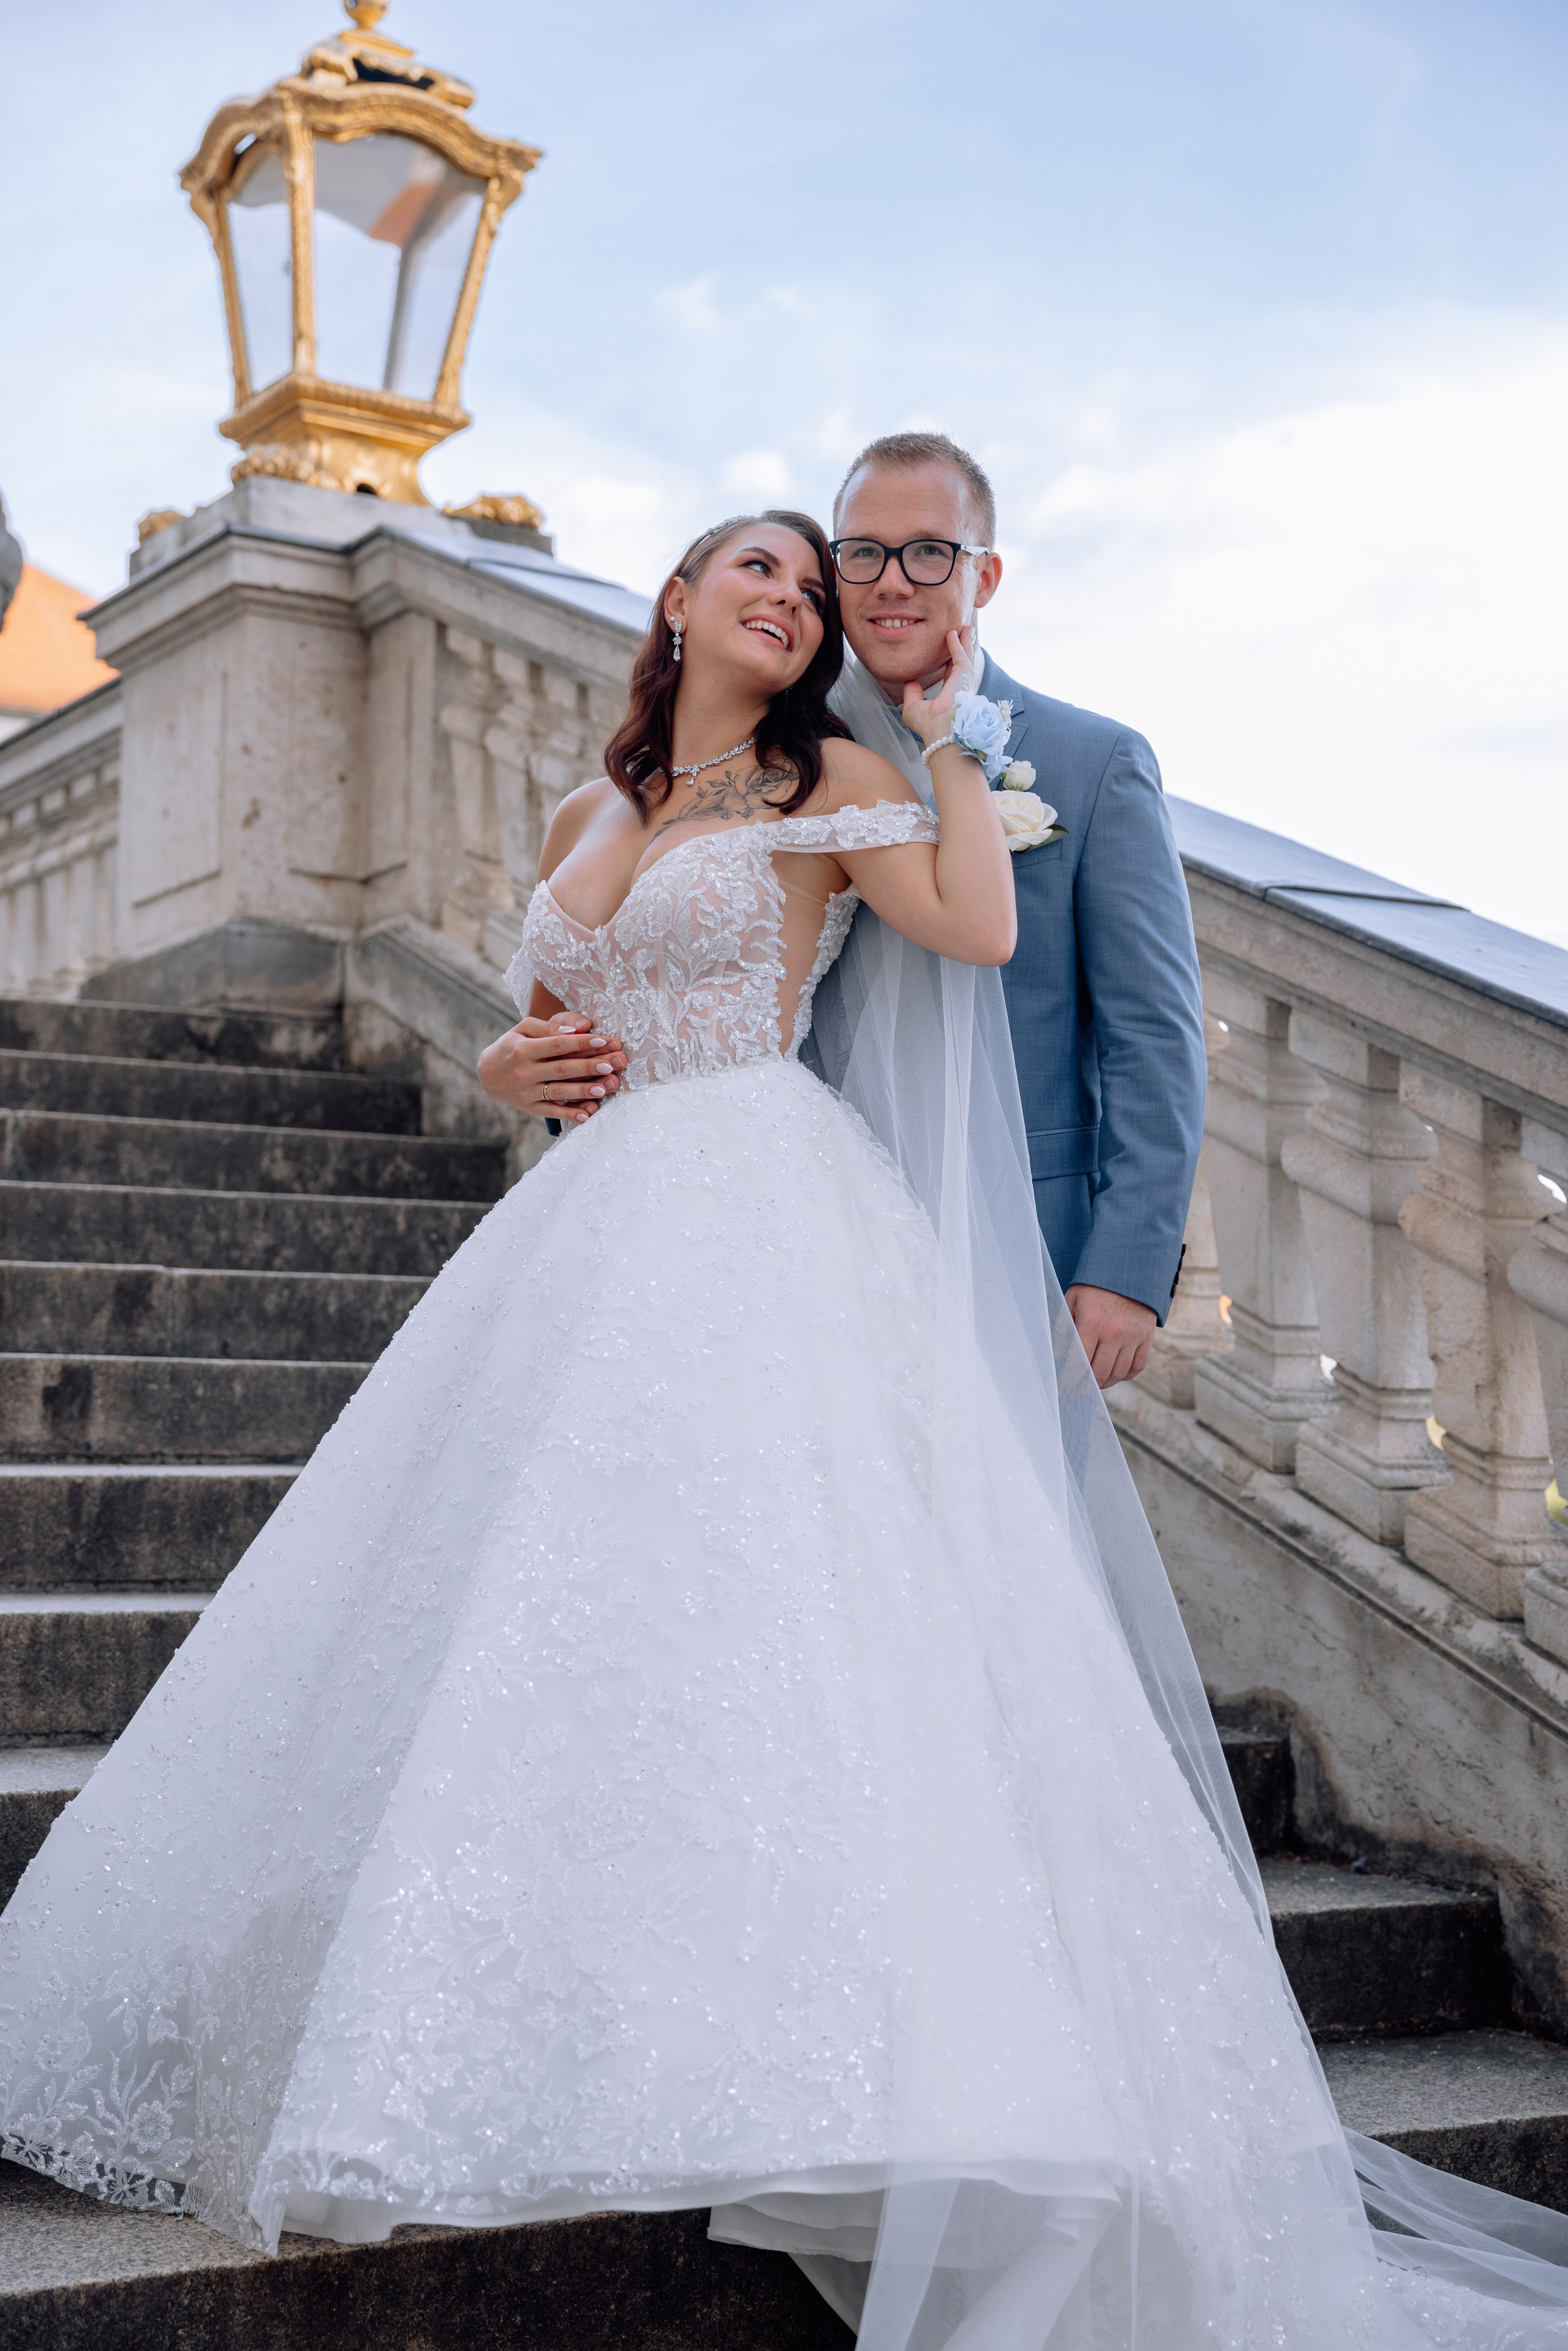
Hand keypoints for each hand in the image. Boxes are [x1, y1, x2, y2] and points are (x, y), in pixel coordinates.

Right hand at [477, 1013, 627, 1123]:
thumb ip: (547, 1027)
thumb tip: (574, 1030)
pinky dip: (569, 1114)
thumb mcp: (523, 1030)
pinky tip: (588, 1114)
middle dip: (588, 1067)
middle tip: (612, 1064)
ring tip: (604, 1088)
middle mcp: (524, 1072)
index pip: (557, 1045)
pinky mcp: (529, 1107)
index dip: (580, 1043)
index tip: (603, 1040)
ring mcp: (527, 1092)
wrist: (486, 1073)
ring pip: (559, 1091)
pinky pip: (552, 1111)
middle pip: (561, 1069)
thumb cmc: (511, 1046)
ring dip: (582, 1091)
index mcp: (523, 1049)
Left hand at [899, 626, 979, 747]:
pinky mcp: (964, 676)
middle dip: (963, 646)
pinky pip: (961, 655)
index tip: (949, 650)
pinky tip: (953, 632)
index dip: (951, 660)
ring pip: (966, 656)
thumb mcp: (913, 707)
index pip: (951, 674)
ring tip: (965, 627)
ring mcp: (964, 682)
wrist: (938, 730)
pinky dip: (957, 643)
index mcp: (950, 695)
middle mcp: (960, 688)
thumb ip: (912, 693)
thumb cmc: (927, 725)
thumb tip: (910, 682)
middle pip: (962, 662)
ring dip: (965, 641)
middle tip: (964, 632)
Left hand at [1065, 1285, 1156, 1389]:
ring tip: (1095, 1382)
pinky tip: (1115, 1374)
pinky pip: (1137, 1366)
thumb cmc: (1095, 1286)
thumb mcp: (1073, 1300)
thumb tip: (1057, 1355)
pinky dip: (1125, 1375)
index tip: (1064, 1386)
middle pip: (1099, 1373)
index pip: (1079, 1362)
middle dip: (1086, 1386)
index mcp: (1092, 1322)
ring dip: (1105, 1382)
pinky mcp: (1146, 1337)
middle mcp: (1114, 1332)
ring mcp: (1133, 1336)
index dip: (1070, 1379)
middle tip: (1078, 1388)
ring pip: (1118, 1373)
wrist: (1130, 1270)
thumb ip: (1064, 1327)